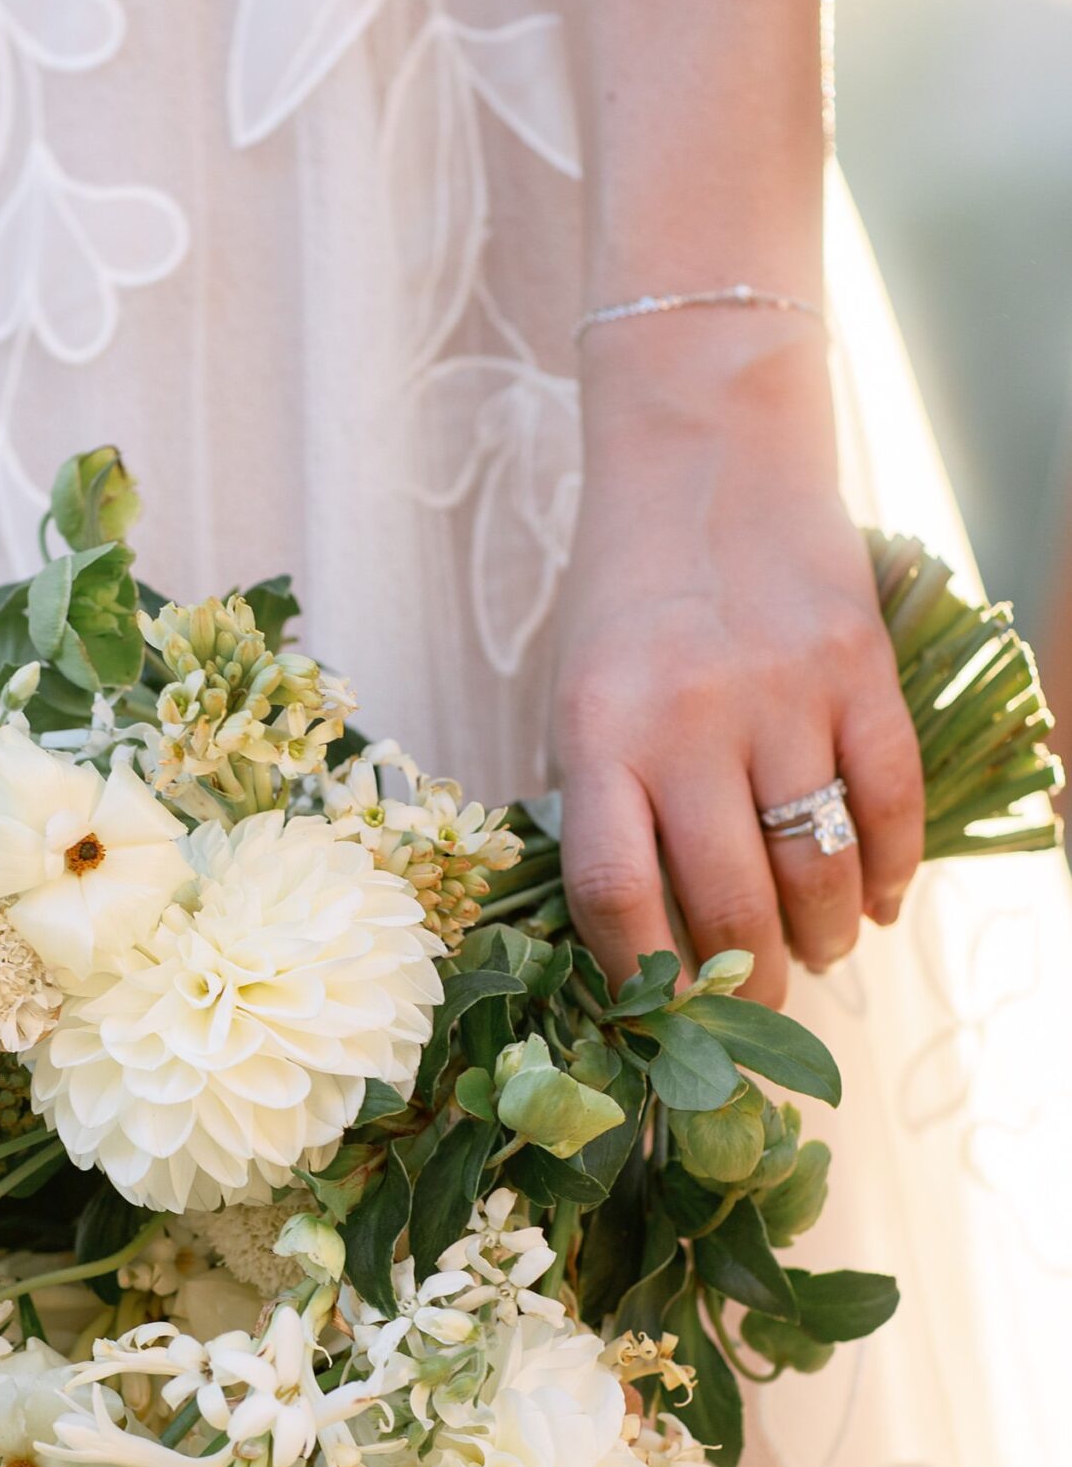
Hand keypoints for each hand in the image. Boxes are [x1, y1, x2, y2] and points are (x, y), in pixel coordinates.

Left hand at [552, 312, 923, 1008]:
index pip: (615, 893)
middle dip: (744, 980)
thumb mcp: (577, 698)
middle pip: (728, 901)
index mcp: (599, 734)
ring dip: (822, 936)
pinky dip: (889, 872)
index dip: (639, 973)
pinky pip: (889, 803)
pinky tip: (876, 903)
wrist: (705, 461)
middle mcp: (689, 721)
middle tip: (754, 1001)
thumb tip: (632, 940)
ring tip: (818, 952)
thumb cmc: (626, 602)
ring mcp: (782, 694)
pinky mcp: (858, 668)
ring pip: (816, 868)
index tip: (657, 1006)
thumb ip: (599, 804)